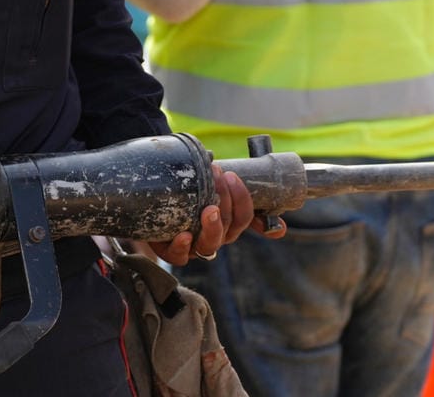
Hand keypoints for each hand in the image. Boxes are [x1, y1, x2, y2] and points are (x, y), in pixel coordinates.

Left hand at [143, 165, 281, 265]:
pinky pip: (178, 256)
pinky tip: (184, 234)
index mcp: (227, 227)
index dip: (242, 200)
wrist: (153, 202)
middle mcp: (213, 239)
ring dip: (211, 227)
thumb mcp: (215, 195)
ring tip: (209, 209)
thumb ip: (240, 202)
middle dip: (226, 203)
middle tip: (217, 178)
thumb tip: (280, 230)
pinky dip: (182, 247)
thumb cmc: (191, 198)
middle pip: (228, 230)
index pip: (243, 218)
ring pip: (208, 245)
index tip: (231, 176)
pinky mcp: (169, 250)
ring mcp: (193, 247)